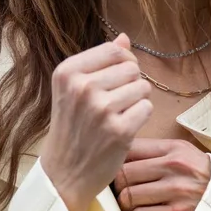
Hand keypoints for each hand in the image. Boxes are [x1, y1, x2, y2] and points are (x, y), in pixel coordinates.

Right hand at [40, 35, 152, 210]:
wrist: (63, 173)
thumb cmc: (72, 128)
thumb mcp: (74, 90)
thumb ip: (99, 63)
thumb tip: (124, 38)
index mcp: (68, 72)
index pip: (114, 50)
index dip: (124, 62)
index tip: (115, 79)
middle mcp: (82, 87)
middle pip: (131, 68)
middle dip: (130, 83)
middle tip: (114, 103)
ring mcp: (101, 109)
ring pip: (142, 87)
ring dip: (136, 101)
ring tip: (118, 115)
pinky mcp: (119, 130)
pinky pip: (147, 108)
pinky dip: (140, 118)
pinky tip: (123, 128)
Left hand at [114, 138, 210, 210]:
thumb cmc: (203, 177)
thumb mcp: (186, 154)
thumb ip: (157, 151)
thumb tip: (122, 153)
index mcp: (174, 149)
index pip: (131, 148)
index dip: (117, 159)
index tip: (116, 167)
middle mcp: (174, 167)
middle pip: (124, 173)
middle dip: (119, 184)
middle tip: (123, 189)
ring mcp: (175, 192)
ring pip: (128, 196)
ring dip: (127, 203)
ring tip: (133, 203)